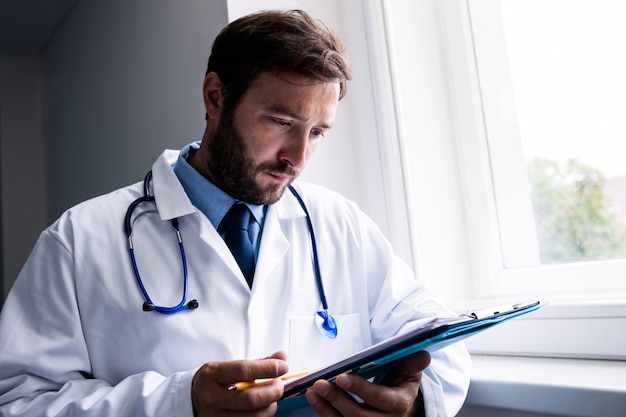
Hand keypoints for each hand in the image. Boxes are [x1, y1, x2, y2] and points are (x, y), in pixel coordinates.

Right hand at [191, 351, 288, 416]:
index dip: (268, 368)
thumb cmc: (212, 382)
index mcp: (211, 374)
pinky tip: (262, 408)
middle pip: (250, 398)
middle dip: (273, 391)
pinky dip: (261, 416)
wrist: (190, 400)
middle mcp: (210, 397)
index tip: (282, 366)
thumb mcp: (226, 367)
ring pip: (253, 416)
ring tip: (271, 398)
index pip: (243, 370)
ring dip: (270, 406)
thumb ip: (255, 363)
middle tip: (280, 385)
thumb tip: (281, 357)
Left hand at [305, 350, 430, 416]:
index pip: (380, 399)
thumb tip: (423, 355)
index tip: (342, 377)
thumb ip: (412, 363)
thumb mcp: (409, 373)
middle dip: (337, 399)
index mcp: (400, 404)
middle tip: (320, 384)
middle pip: (359, 415)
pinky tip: (316, 401)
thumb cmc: (401, 387)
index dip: (360, 389)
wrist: (403, 409)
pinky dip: (325, 414)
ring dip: (326, 409)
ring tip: (313, 392)